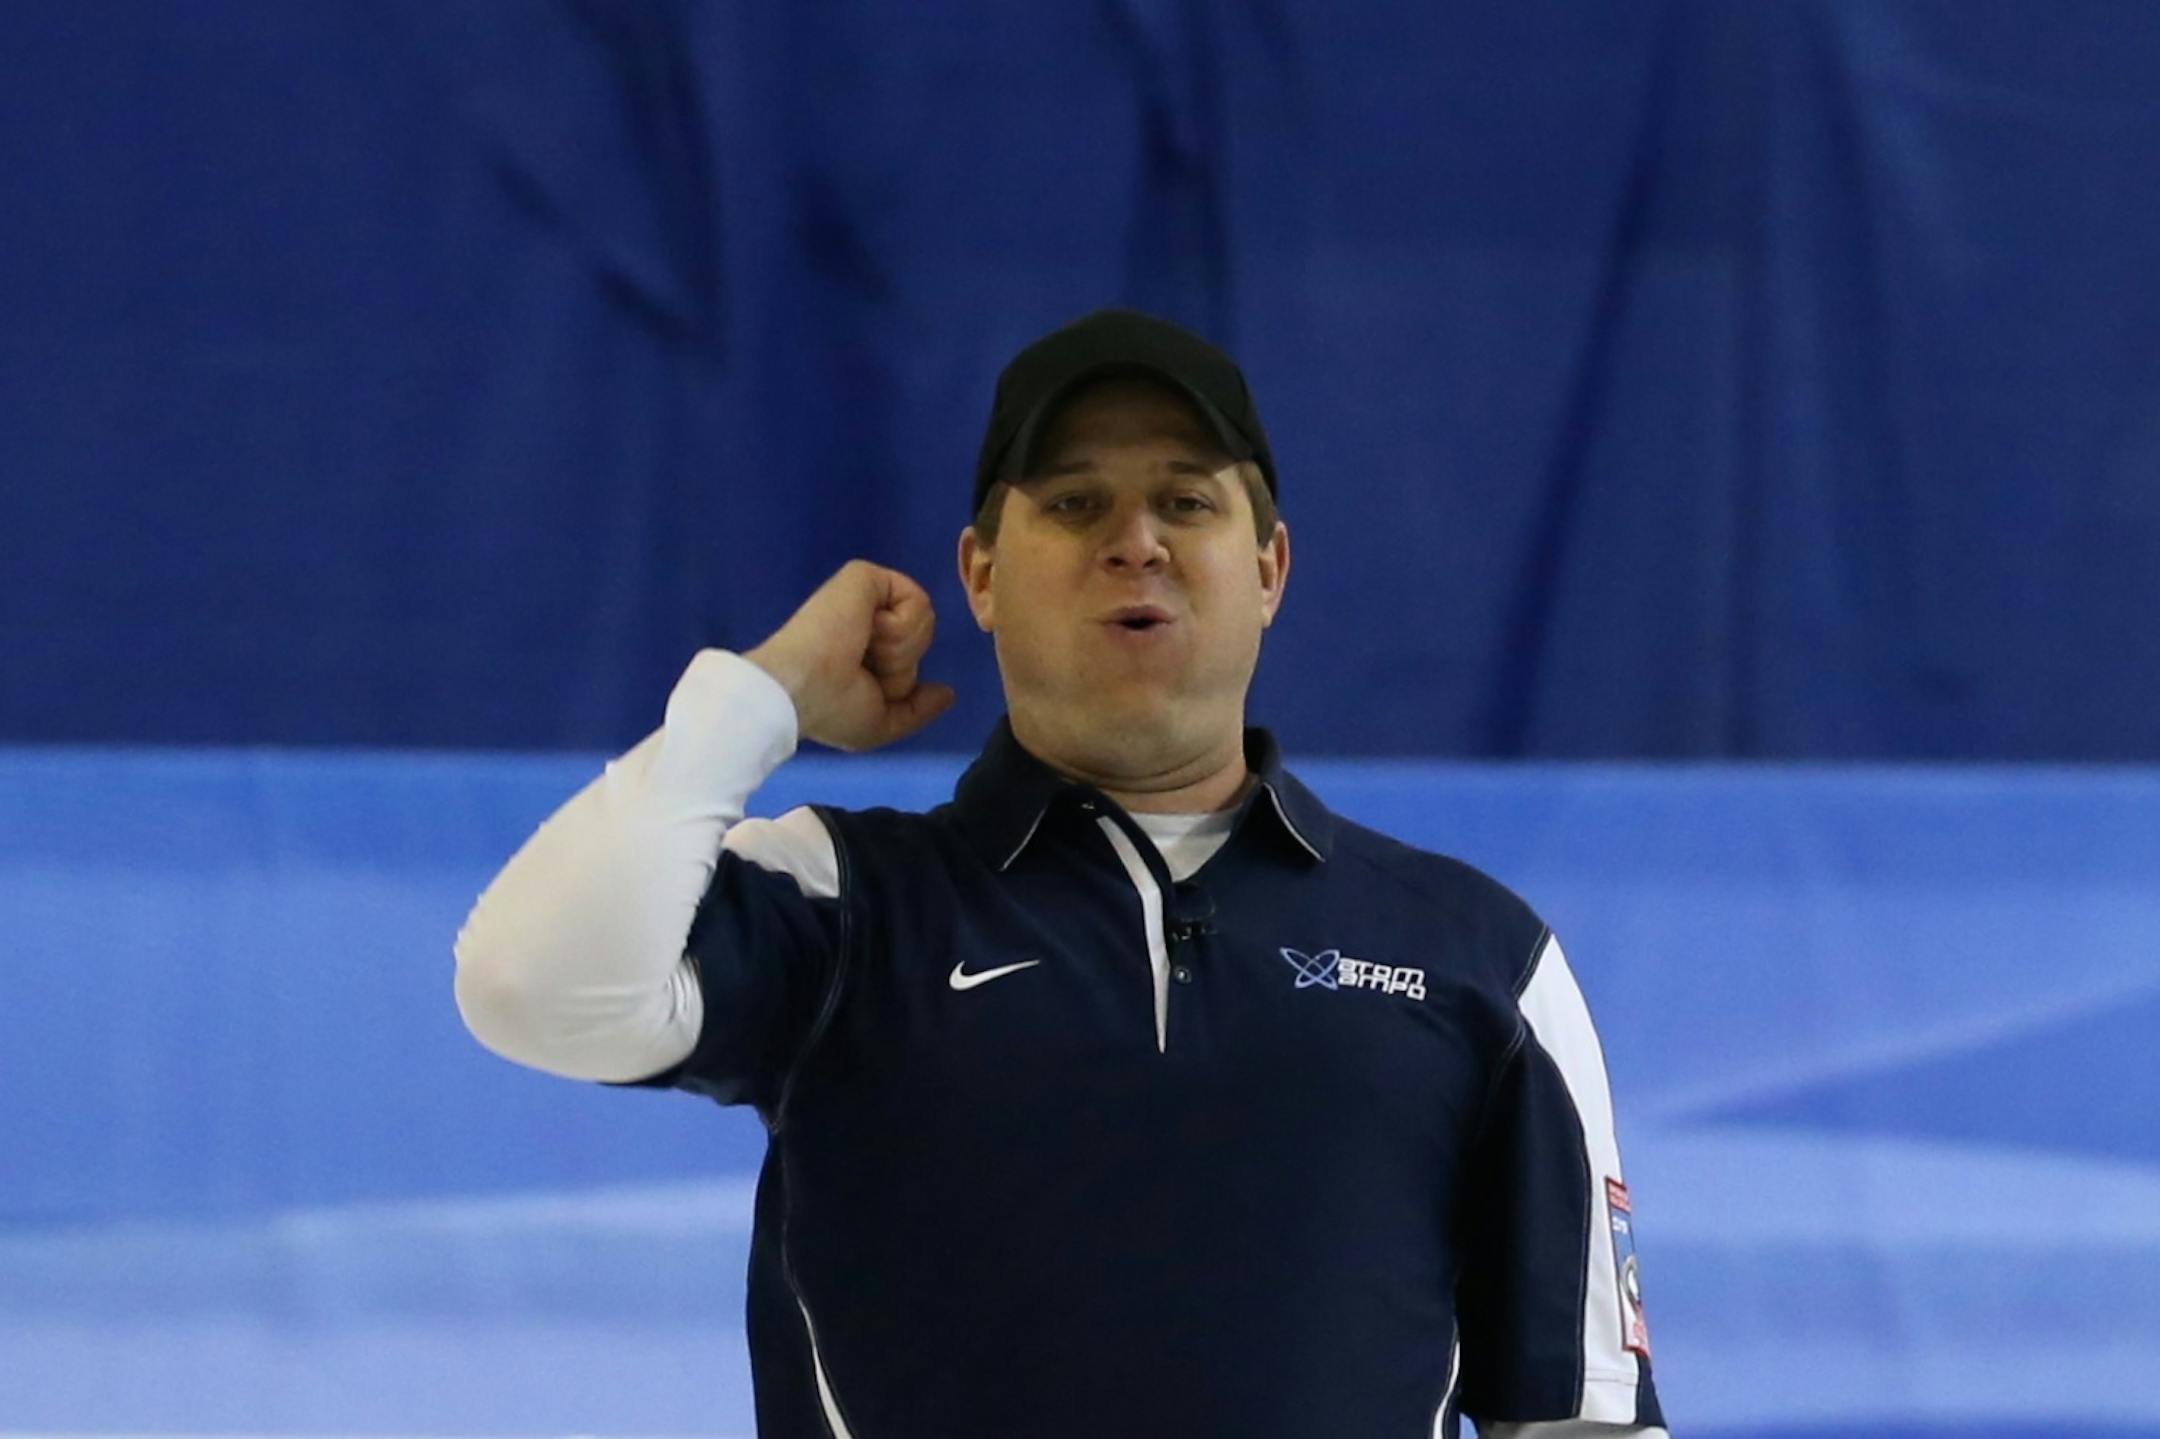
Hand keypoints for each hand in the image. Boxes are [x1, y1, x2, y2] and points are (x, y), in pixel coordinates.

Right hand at [742, 560, 956, 751]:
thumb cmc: (830, 709)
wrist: (799, 687)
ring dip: (898, 650)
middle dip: (900, 666)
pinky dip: (899, 628)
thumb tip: (947, 693)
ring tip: (858, 650)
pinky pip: (916, 601)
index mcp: (865, 649)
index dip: (899, 681)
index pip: (911, 658)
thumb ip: (917, 710)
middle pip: (922, 640)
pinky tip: (866, 632)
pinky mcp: (865, 577)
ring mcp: (866, 596)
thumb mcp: (879, 726)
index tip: (861, 687)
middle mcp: (866, 619)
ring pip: (923, 622)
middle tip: (860, 669)